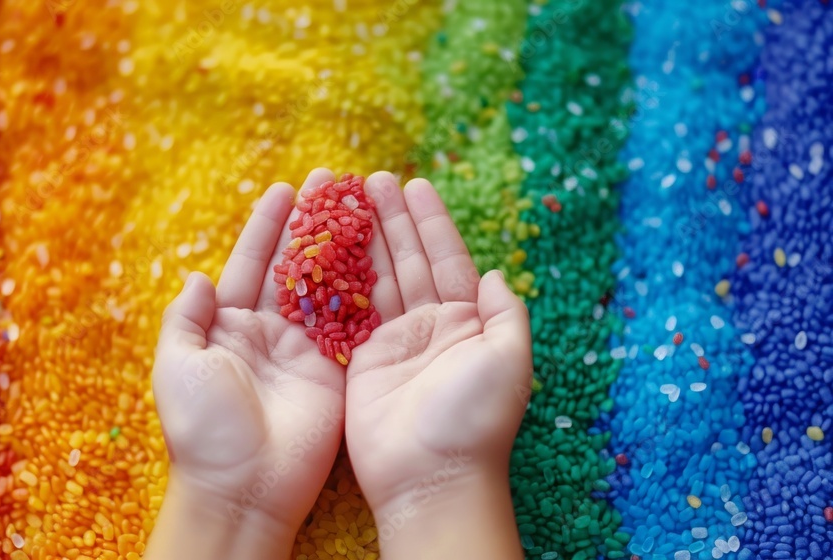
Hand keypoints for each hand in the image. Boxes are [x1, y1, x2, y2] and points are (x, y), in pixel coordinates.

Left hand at [145, 169, 346, 558]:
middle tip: (331, 181)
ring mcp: (306, 350)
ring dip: (343, 246)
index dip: (267, 227)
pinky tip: (378, 253)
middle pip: (294, 267)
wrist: (242, 487)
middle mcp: (269, 332)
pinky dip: (364, 288)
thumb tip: (197, 276)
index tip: (285, 189)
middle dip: (311, 224)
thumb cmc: (202, 429)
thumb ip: (186, 319)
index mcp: (229, 327)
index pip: (250, 265)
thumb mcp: (178, 367)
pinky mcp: (336, 371)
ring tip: (360, 204)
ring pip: (327, 286)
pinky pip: (352, 322)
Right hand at [345, 173, 532, 558]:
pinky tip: (327, 248)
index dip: (431, 222)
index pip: (447, 260)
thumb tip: (494, 275)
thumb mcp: (509, 360)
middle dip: (392, 220)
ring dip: (365, 240)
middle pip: (408, 261)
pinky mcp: (359, 362)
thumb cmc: (475, 419)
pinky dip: (339, 279)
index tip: (415, 185)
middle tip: (373, 180)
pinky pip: (348, 311)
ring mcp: (392, 343)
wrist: (431, 476)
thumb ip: (504, 314)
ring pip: (376, 279)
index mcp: (466, 323)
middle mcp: (429, 327)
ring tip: (348, 201)